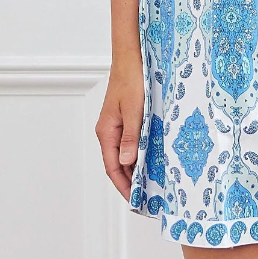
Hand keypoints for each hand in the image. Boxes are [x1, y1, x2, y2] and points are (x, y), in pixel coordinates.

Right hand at [95, 54, 144, 200]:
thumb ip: (131, 137)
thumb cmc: (132, 80)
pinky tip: (150, 159)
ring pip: (124, 154)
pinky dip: (138, 154)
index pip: (112, 167)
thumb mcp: (135, 110)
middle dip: (129, 182)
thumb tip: (126, 163)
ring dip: (134, 169)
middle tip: (145, 198)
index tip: (135, 200)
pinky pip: (129, 142)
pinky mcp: (124, 119)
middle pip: (117, 164)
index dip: (123, 186)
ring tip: (150, 184)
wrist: (131, 57)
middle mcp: (108, 131)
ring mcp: (116, 125)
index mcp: (107, 131)